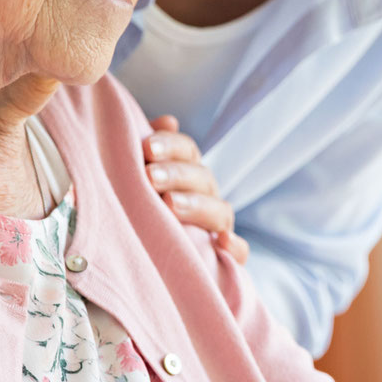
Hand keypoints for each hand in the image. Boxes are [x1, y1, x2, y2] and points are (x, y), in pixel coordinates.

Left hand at [143, 116, 246, 261]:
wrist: (151, 261)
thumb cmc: (142, 206)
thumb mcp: (142, 175)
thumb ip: (151, 149)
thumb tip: (168, 120)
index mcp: (188, 173)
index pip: (187, 151)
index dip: (171, 145)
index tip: (146, 147)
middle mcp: (206, 196)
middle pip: (202, 178)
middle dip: (176, 175)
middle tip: (149, 177)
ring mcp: (217, 227)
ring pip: (219, 211)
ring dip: (197, 205)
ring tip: (170, 205)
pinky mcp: (224, 259)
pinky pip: (239, 252)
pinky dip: (235, 247)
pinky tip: (222, 242)